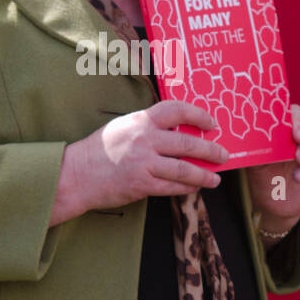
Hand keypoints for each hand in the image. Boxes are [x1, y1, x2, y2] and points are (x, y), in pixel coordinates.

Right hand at [51, 101, 228, 222]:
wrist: (77, 174)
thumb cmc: (100, 149)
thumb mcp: (124, 126)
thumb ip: (149, 126)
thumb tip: (179, 132)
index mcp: (141, 120)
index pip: (176, 110)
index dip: (198, 115)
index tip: (211, 123)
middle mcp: (144, 139)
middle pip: (187, 143)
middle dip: (210, 150)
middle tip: (223, 155)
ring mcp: (144, 163)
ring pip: (184, 169)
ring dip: (204, 175)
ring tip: (215, 178)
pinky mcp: (142, 185)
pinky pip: (172, 187)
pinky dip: (186, 188)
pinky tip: (194, 188)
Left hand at [246, 103, 299, 224]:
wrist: (272, 203)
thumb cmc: (262, 178)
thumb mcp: (256, 164)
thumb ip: (260, 150)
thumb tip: (259, 137)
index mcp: (286, 129)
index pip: (295, 114)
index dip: (297, 121)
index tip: (295, 137)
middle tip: (298, 159)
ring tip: (298, 178)